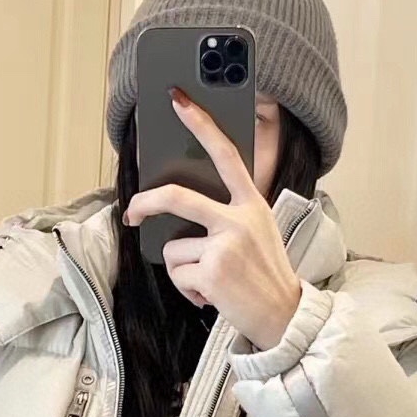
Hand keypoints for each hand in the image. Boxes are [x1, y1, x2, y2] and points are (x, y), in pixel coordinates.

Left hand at [123, 87, 302, 350]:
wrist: (284, 317)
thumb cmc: (265, 276)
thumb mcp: (258, 234)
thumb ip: (228, 215)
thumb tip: (177, 211)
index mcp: (252, 204)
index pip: (225, 154)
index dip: (201, 124)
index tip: (178, 100)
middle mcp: (238, 220)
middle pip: (177, 196)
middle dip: (146, 203)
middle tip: (133, 214)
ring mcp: (225, 247)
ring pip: (173, 249)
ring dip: (183, 271)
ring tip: (210, 282)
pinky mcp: (212, 274)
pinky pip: (177, 276)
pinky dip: (188, 291)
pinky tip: (210, 297)